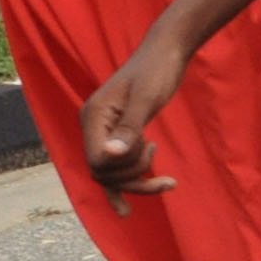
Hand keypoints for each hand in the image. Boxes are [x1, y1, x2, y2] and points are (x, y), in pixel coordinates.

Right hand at [82, 33, 190, 196]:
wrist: (166, 52)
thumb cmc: (157, 71)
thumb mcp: (147, 100)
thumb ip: (129, 128)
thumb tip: (110, 156)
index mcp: (93, 117)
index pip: (96, 162)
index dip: (122, 170)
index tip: (151, 151)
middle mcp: (92, 126)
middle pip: (102, 173)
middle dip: (132, 179)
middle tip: (162, 168)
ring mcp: (103, 131)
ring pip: (110, 174)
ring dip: (136, 182)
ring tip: (167, 179)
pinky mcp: (117, 133)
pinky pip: (116, 166)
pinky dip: (125, 184)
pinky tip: (130, 207)